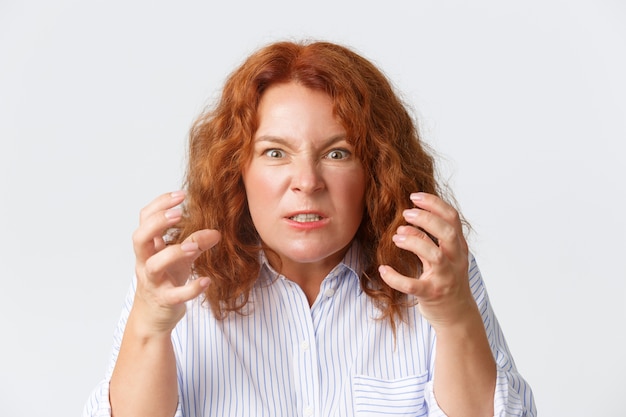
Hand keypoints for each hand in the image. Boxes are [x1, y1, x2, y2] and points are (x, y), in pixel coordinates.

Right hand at [131, 190, 220, 334]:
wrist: (154, 317)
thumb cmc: (165, 280)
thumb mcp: (181, 258)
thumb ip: (196, 242)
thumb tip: (217, 232)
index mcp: (149, 247)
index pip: (144, 219)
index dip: (159, 205)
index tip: (181, 195)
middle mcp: (146, 262)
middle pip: (140, 237)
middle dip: (157, 223)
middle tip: (179, 213)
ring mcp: (153, 282)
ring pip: (154, 264)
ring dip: (174, 252)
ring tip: (195, 246)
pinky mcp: (164, 301)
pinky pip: (175, 294)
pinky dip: (190, 288)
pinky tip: (206, 281)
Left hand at [379, 192, 475, 328]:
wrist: (457, 315)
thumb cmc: (447, 281)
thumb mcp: (443, 257)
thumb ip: (429, 239)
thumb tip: (407, 222)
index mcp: (459, 248)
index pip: (452, 218)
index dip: (434, 204)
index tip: (415, 197)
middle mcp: (455, 261)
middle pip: (447, 233)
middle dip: (426, 219)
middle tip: (405, 213)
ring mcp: (445, 278)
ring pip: (434, 255)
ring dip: (413, 242)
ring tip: (396, 237)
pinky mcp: (432, 295)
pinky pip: (413, 285)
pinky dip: (396, 277)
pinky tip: (383, 270)